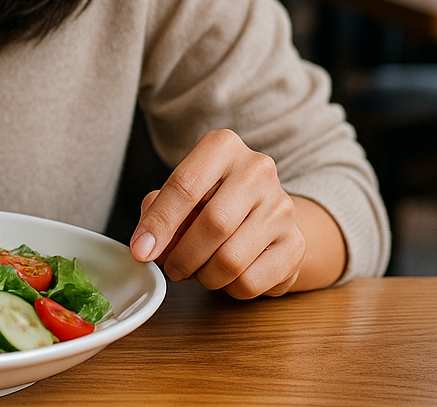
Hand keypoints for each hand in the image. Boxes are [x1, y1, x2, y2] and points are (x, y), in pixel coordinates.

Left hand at [129, 129, 343, 297]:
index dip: (159, 224)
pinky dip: (229, 288)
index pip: (185, 185)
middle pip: (213, 224)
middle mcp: (258, 170)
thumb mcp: (182, 193)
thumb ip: (158, 210)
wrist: (267, 214)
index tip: (141, 251)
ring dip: (204, 276)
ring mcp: (282, 207)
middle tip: (171, 268)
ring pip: (231, 260)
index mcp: (223, 147)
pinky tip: (227, 276)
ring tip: (198, 271)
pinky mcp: (295, 244)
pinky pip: (250, 282)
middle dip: (182, 256)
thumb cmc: (213, 201)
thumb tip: (146, 245)